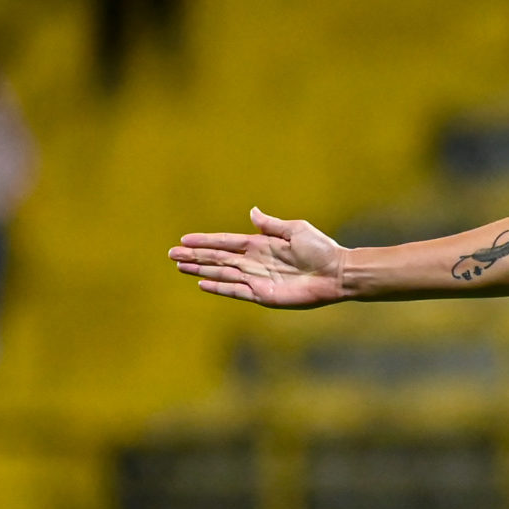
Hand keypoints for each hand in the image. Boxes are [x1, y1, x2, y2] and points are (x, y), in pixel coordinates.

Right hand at [170, 209, 349, 307]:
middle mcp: (255, 262)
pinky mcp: (263, 296)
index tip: (184, 240)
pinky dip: (219, 288)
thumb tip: (252, 212)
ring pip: (221, 273)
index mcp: (260, 244)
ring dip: (201, 270)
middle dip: (195, 256)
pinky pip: (236, 291)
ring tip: (180, 267)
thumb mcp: (295, 230)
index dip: (205, 241)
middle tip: (171, 255)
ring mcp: (257, 279)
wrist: (337, 273)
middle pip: (218, 258)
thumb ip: (271, 224)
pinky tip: (202, 284)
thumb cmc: (321, 249)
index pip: (225, 242)